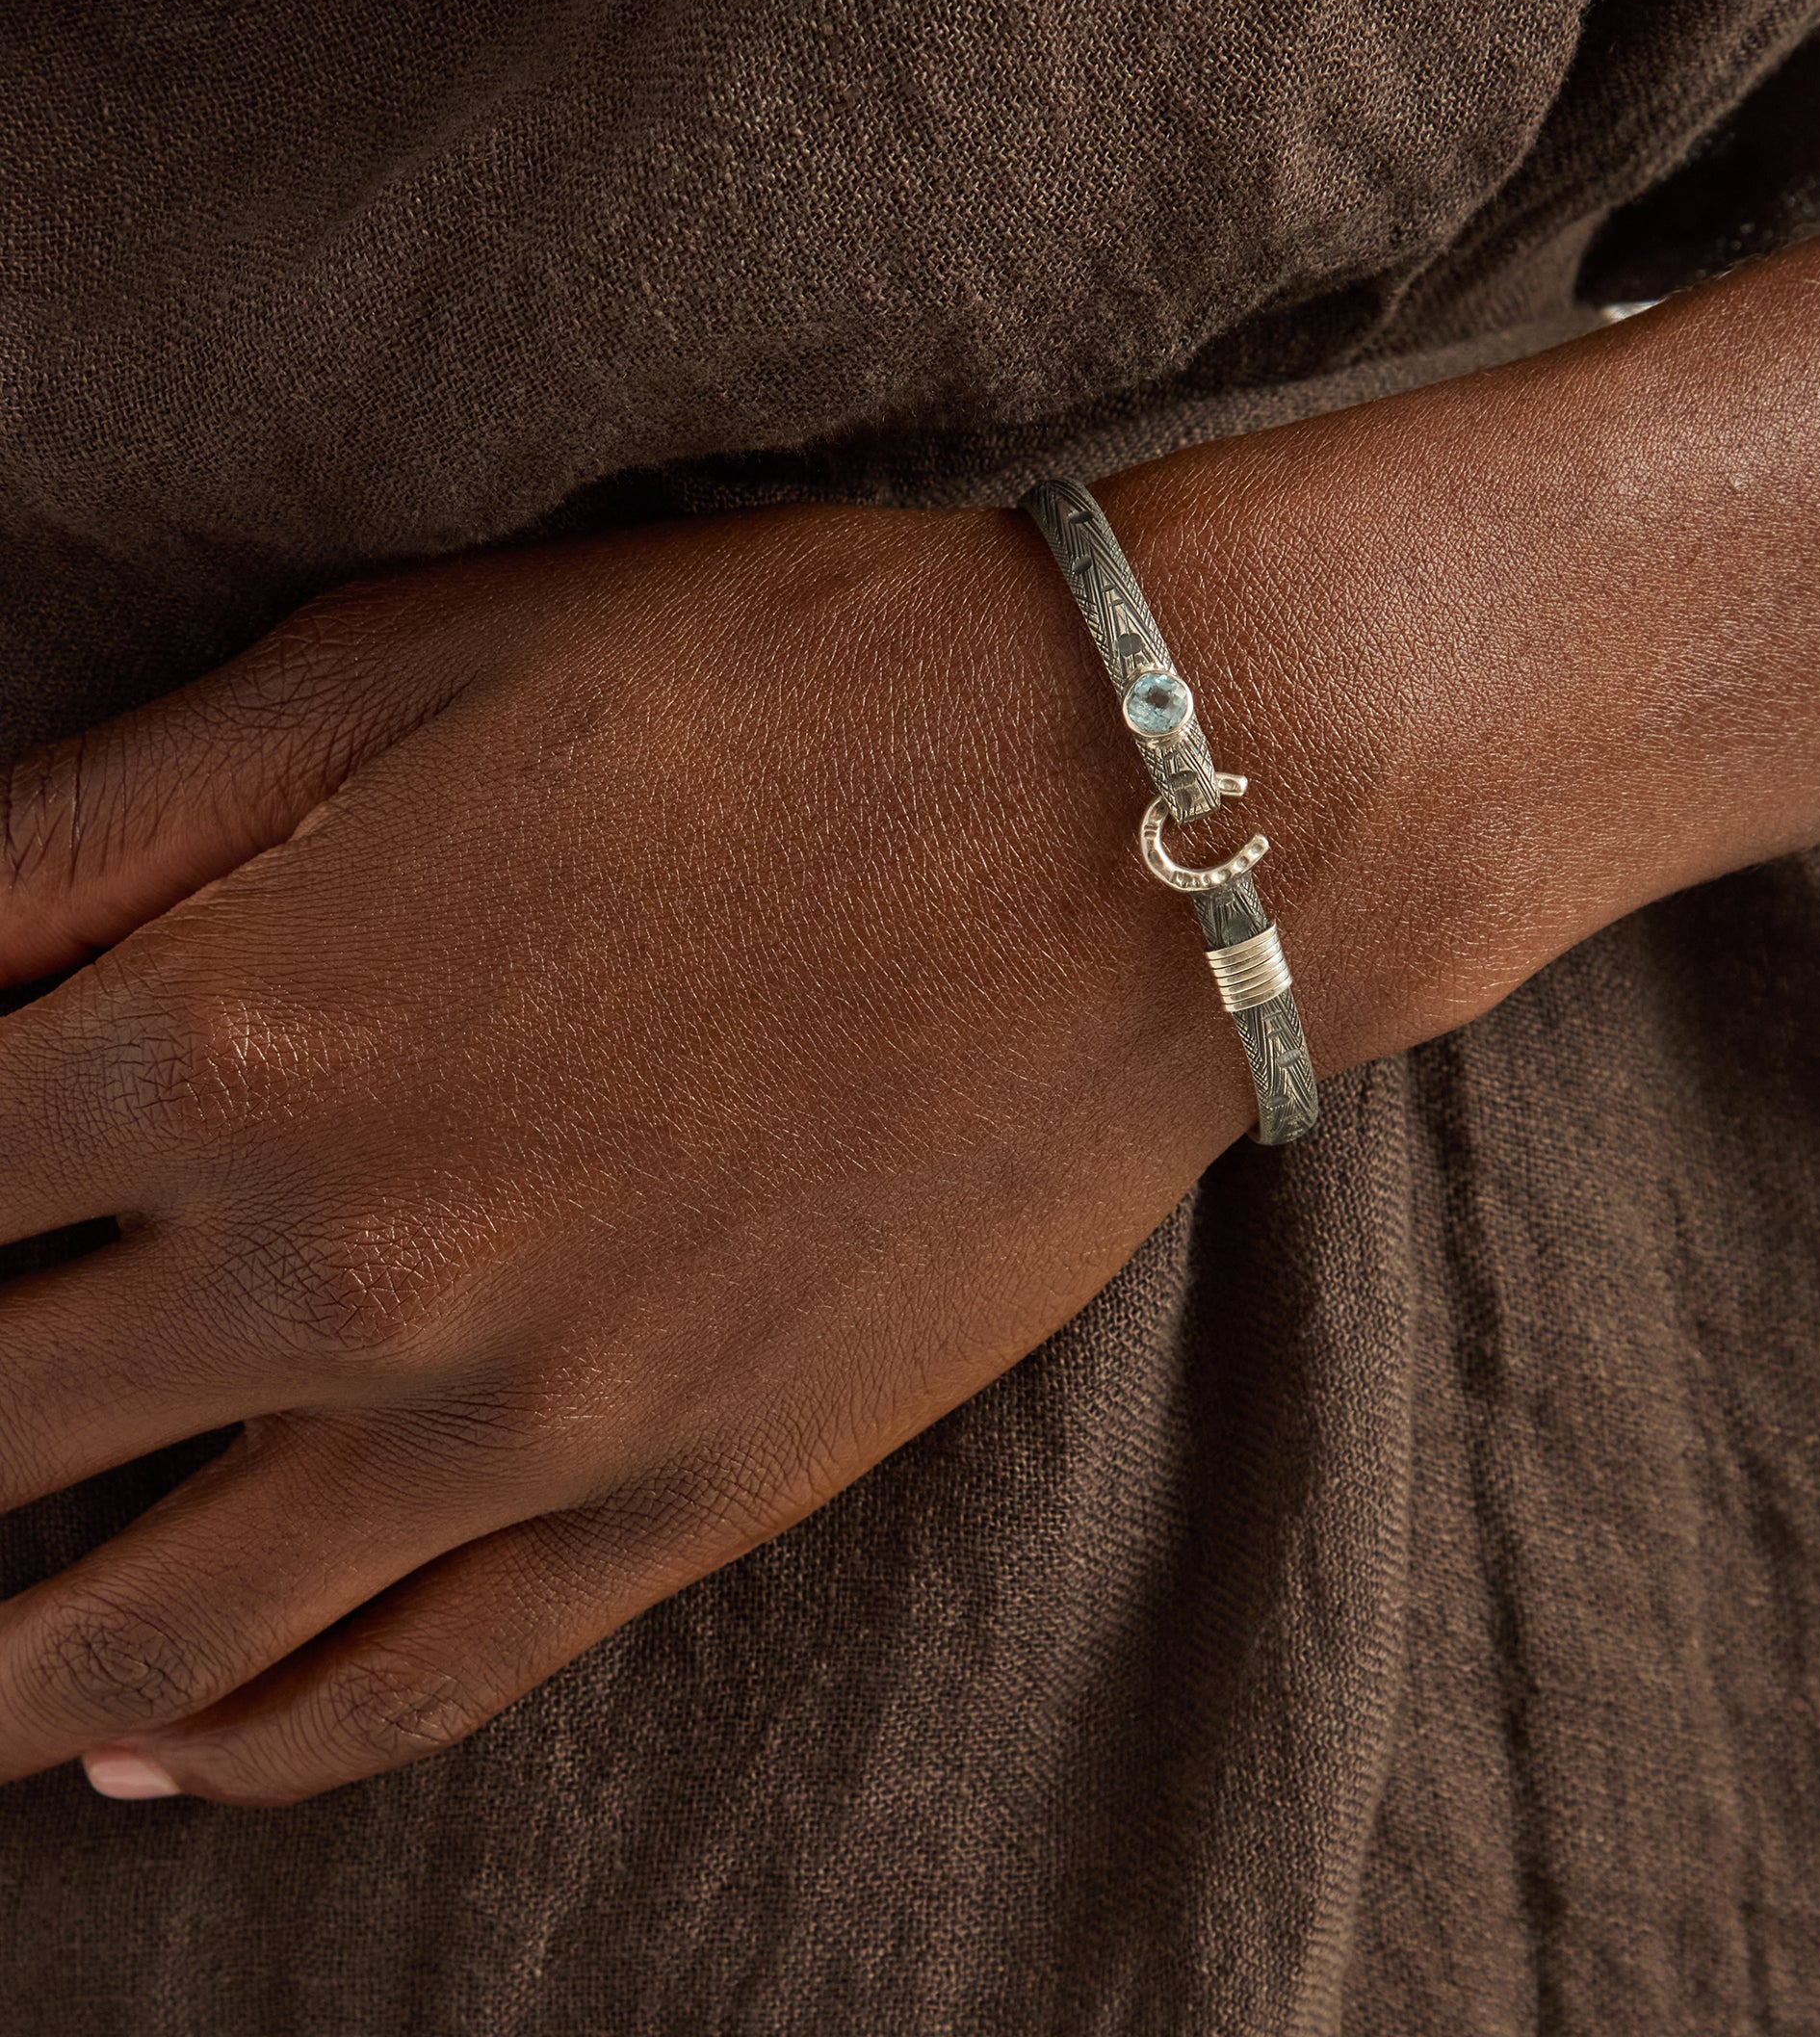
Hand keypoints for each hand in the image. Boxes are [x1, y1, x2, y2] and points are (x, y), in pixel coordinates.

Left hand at [0, 504, 1264, 1804]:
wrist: (1126, 823)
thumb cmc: (767, 691)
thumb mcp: (401, 662)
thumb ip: (98, 821)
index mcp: (228, 1031)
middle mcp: (332, 1270)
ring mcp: (513, 1423)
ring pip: (144, 1633)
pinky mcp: (677, 1503)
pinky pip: (398, 1691)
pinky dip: (240, 1747)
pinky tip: (155, 1745)